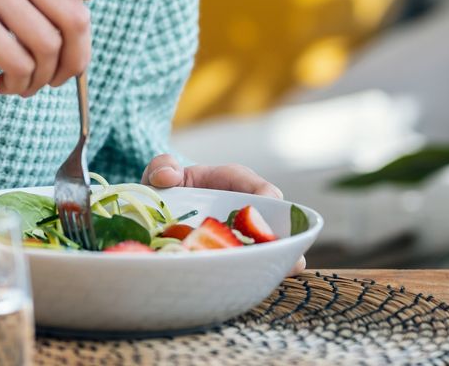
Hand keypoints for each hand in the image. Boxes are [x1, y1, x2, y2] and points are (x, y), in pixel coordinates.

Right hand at [0, 0, 110, 96]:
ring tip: (22, 83)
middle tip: (57, 77)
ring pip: (51, 47)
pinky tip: (2, 84)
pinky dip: (19, 85)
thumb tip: (84, 28)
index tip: (72, 11)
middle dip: (75, 60)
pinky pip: (22, 64)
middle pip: (77, 17)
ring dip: (42, 79)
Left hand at [142, 154, 305, 275]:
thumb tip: (167, 177)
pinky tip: (260, 282)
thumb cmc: (166, 188)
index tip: (268, 205)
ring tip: (287, 268)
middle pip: (273, 218)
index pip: (255, 185)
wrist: (157, 213)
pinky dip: (258, 272)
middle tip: (290, 250)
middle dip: (285, 233)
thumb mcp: (161, 172)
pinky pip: (252, 263)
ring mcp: (240, 234)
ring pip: (269, 244)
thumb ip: (163, 166)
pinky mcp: (234, 255)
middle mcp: (241, 209)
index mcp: (228, 181)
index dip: (265, 195)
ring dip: (279, 256)